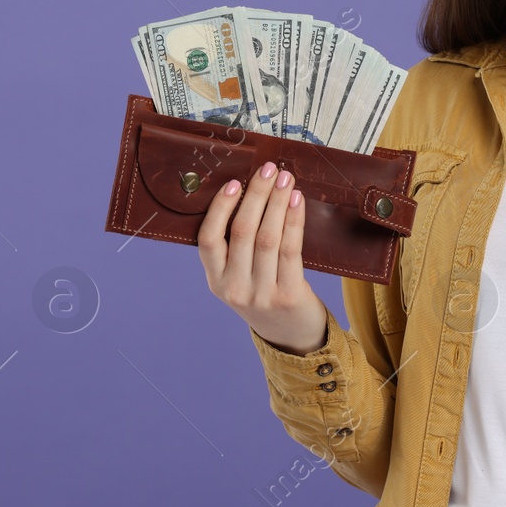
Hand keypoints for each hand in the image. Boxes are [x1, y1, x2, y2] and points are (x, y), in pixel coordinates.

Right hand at [197, 160, 328, 355]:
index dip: (220, 209)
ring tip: (285, 179)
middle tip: (268, 170)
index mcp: (215, 281)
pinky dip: (294, 221)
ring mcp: (261, 294)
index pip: (208, 240)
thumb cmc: (264, 294)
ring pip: (267, 237)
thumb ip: (236, 246)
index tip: (235, 183)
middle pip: (242, 232)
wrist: (291, 336)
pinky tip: (297, 201)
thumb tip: (248, 191)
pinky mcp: (288, 295)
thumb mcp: (239, 277)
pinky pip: (290, 249)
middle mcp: (234, 288)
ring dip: (277, 203)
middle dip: (257, 195)